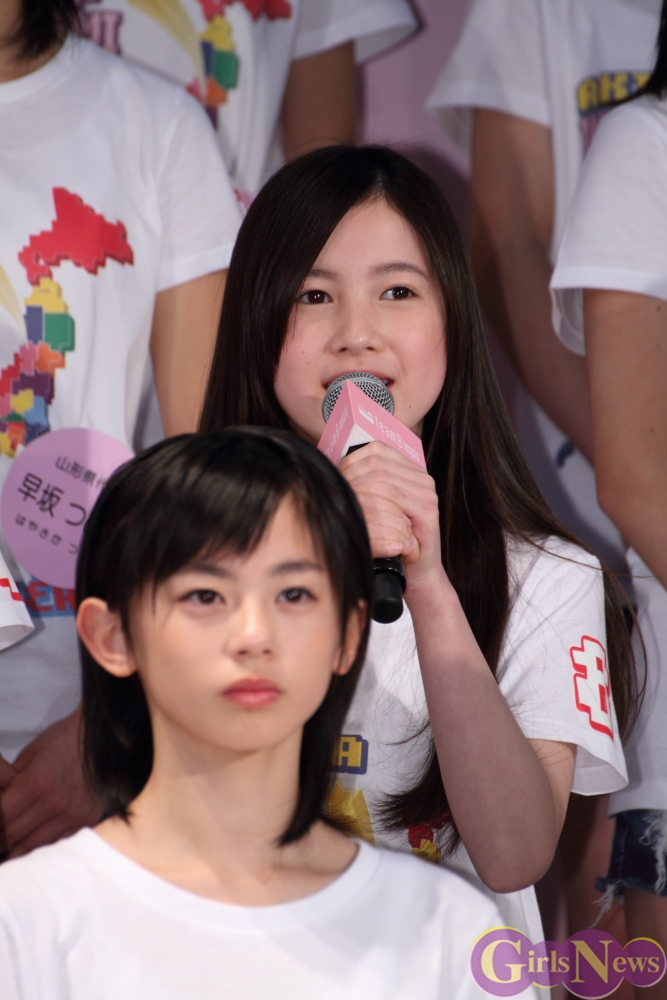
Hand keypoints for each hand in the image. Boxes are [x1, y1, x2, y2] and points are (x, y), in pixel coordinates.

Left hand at [0, 707, 102, 857]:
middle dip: (1, 836)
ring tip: (6, 848)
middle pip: (13, 834)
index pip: (1, 816)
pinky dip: (41, 844)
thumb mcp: (28, 755)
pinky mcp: (86, 819)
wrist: (103, 737)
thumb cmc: (63, 740)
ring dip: (15, 847)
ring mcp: (73, 814)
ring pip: (33, 845)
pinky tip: (30, 841)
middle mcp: (55, 803)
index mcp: (36, 783)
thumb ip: (7, 782)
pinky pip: (56, 841)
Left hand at [338, 441, 442, 589]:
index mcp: (411, 471)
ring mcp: (427, 494)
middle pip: (378, 463)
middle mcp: (422, 479)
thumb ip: (368, 484)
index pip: (378, 450)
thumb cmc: (393, 540)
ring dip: (357, 489)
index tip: (337, 476)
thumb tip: (336, 465)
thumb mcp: (379, 507)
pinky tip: (359, 511)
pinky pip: (395, 498)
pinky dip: (372, 504)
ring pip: (383, 479)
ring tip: (345, 501)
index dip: (352, 460)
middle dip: (351, 475)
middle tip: (337, 490)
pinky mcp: (428, 511)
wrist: (418, 572)